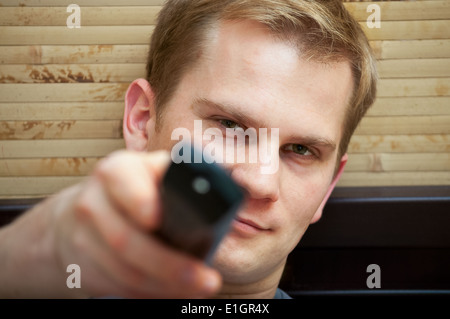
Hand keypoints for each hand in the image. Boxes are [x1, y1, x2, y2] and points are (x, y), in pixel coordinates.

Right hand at [36, 150, 220, 297]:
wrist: (87, 210)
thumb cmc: (134, 189)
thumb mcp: (152, 172)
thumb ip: (177, 176)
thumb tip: (224, 192)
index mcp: (116, 171)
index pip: (123, 180)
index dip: (140, 201)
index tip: (158, 221)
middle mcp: (94, 201)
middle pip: (126, 239)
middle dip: (169, 265)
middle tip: (206, 279)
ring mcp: (83, 237)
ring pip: (124, 271)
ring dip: (165, 286)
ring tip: (198, 288)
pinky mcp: (84, 267)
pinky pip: (117, 287)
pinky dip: (149, 295)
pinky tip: (172, 293)